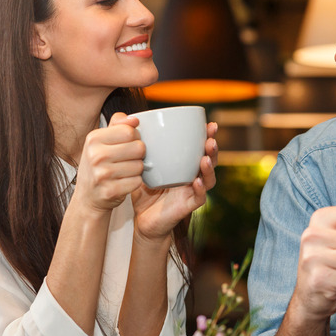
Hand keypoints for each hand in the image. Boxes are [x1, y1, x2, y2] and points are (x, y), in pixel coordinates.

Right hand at [71, 113, 145, 212]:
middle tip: (127, 159)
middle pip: (138, 148)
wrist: (88, 197)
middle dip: (138, 154)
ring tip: (124, 171)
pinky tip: (123, 182)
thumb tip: (134, 119)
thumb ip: (118, 125)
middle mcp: (95, 155)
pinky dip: (134, 182)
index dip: (135, 137)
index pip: (130, 131)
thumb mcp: (101, 141)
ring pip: (139, 166)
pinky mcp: (110, 191)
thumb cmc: (98, 165)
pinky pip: (137, 182)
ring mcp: (102, 175)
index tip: (128, 144)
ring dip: (137, 170)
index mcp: (93, 139)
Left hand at [131, 122, 218, 242]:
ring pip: (209, 178)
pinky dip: (200, 189)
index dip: (207, 136)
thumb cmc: (143, 191)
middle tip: (211, 137)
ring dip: (209, 167)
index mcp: (184, 164)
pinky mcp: (188, 205)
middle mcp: (192, 176)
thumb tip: (122, 116)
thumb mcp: (137, 164)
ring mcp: (192, 191)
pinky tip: (197, 181)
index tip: (208, 123)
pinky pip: (199, 197)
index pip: (199, 147)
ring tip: (205, 158)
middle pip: (210, 160)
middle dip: (213, 148)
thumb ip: (131, 142)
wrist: (141, 219)